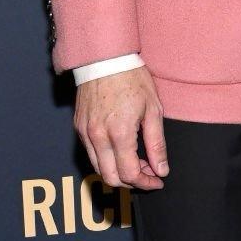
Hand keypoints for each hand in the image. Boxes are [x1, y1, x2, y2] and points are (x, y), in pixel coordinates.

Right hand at [75, 66, 168, 190]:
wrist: (105, 58)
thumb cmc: (132, 79)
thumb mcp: (153, 110)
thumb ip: (156, 144)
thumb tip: (161, 169)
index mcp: (119, 133)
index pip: (130, 174)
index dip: (146, 183)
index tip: (158, 180)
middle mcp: (98, 136)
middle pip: (110, 177)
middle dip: (131, 182)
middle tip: (147, 173)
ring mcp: (85, 132)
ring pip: (98, 168)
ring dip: (117, 172)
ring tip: (136, 161)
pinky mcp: (79, 126)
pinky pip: (91, 153)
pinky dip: (106, 159)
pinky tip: (121, 149)